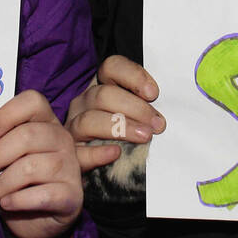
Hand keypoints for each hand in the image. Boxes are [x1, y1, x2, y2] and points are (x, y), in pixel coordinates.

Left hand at [0, 90, 82, 237]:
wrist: (37, 220)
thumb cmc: (17, 183)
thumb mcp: (5, 161)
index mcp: (46, 123)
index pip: (33, 102)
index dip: (7, 114)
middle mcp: (62, 140)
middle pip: (28, 135)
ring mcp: (70, 167)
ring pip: (32, 167)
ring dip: (2, 184)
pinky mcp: (72, 196)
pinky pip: (43, 195)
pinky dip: (19, 200)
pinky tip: (6, 204)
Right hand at [65, 54, 164, 172]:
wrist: (109, 171)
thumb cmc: (129, 137)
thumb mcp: (138, 117)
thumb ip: (148, 108)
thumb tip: (165, 111)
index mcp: (101, 87)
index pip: (111, 67)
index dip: (133, 76)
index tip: (154, 93)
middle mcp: (84, 104)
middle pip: (102, 95)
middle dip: (134, 108)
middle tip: (157, 124)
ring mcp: (73, 128)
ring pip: (88, 121)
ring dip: (119, 128)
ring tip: (144, 137)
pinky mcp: (72, 155)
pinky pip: (78, 153)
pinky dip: (95, 153)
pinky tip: (115, 153)